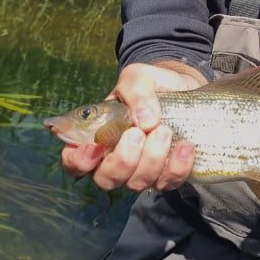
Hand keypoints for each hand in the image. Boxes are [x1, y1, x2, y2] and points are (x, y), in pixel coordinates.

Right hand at [61, 61, 203, 191]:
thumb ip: (135, 91)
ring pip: (138, 183)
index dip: (79, 161)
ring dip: (152, 159)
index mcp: (96, 137)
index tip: (95, 146)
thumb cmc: (152, 84)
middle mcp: (115, 160)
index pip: (74, 162)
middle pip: (107, 179)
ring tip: (165, 131)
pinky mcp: (167, 173)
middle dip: (124, 160)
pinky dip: (178, 166)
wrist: (183, 88)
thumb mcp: (138, 76)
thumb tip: (146, 122)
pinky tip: (185, 146)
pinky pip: (169, 181)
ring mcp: (141, 170)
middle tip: (138, 132)